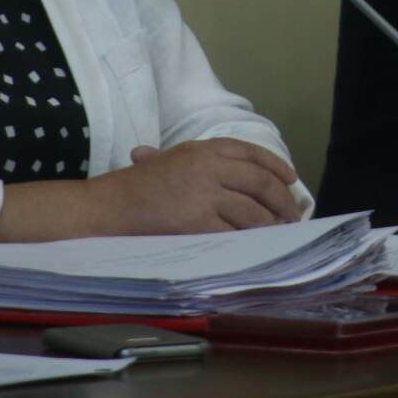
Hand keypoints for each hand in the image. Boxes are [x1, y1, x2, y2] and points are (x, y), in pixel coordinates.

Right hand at [98, 139, 301, 231]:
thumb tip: (236, 174)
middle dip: (282, 200)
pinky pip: (233, 234)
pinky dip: (248, 243)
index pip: (252, 152)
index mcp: (202, 149)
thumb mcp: (168, 161)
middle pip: (260, 182)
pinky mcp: (197, 222)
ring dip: (270, 225)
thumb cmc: (133, 187)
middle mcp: (208, 166)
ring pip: (252, 211)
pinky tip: (256, 249)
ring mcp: (204, 194)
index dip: (276, 166)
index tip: (291, 180)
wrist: (106, 207)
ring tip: (278, 235)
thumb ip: (198, 162)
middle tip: (291, 215)